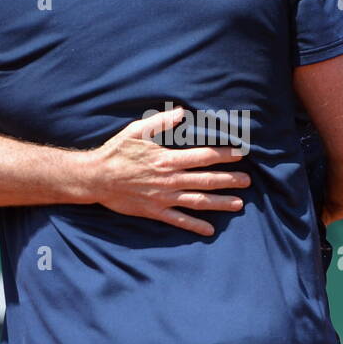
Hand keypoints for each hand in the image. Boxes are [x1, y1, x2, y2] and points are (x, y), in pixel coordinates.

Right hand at [85, 107, 250, 235]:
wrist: (95, 178)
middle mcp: (168, 180)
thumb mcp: (136, 131)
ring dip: (219, 202)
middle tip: (247, 181)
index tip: (240, 153)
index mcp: (166, 159)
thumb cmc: (116, 152)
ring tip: (239, 204)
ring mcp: (162, 198)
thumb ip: (160, 123)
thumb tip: (182, 113)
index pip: (202, 156)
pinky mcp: (154, 211)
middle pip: (205, 180)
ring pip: (197, 201)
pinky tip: (210, 230)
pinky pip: (178, 220)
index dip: (223, 155)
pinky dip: (195, 226)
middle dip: (229, 180)